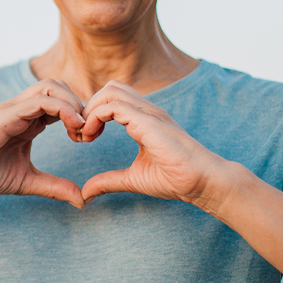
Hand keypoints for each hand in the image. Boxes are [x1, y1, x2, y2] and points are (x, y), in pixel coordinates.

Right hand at [0, 79, 85, 207]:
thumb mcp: (27, 181)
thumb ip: (54, 187)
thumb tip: (81, 199)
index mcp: (29, 119)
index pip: (61, 101)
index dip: (79, 114)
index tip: (88, 138)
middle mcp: (23, 108)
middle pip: (59, 85)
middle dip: (79, 103)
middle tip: (87, 131)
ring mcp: (14, 108)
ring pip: (51, 86)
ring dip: (72, 102)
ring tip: (80, 127)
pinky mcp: (7, 114)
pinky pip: (40, 100)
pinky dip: (62, 108)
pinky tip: (72, 126)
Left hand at [74, 81, 225, 206]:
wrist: (202, 182)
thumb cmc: (176, 179)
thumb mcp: (133, 179)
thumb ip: (109, 181)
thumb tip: (85, 194)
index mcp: (144, 119)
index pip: (113, 100)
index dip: (92, 114)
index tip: (83, 138)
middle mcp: (146, 110)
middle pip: (109, 88)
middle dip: (88, 107)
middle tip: (80, 134)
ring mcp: (148, 112)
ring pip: (110, 91)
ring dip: (90, 109)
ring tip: (84, 135)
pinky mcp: (147, 121)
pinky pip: (113, 106)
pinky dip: (95, 117)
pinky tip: (91, 137)